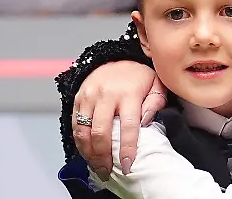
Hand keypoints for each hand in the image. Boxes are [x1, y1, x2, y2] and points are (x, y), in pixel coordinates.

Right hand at [72, 62, 164, 177]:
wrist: (114, 59)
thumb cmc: (138, 77)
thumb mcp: (156, 84)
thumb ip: (156, 103)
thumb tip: (146, 122)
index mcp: (128, 92)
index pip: (128, 126)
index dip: (127, 148)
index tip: (128, 164)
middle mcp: (106, 95)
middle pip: (101, 132)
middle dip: (104, 156)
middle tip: (108, 171)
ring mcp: (89, 97)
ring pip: (84, 132)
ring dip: (89, 154)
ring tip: (98, 167)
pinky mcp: (77, 100)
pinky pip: (75, 126)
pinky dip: (80, 143)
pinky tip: (88, 153)